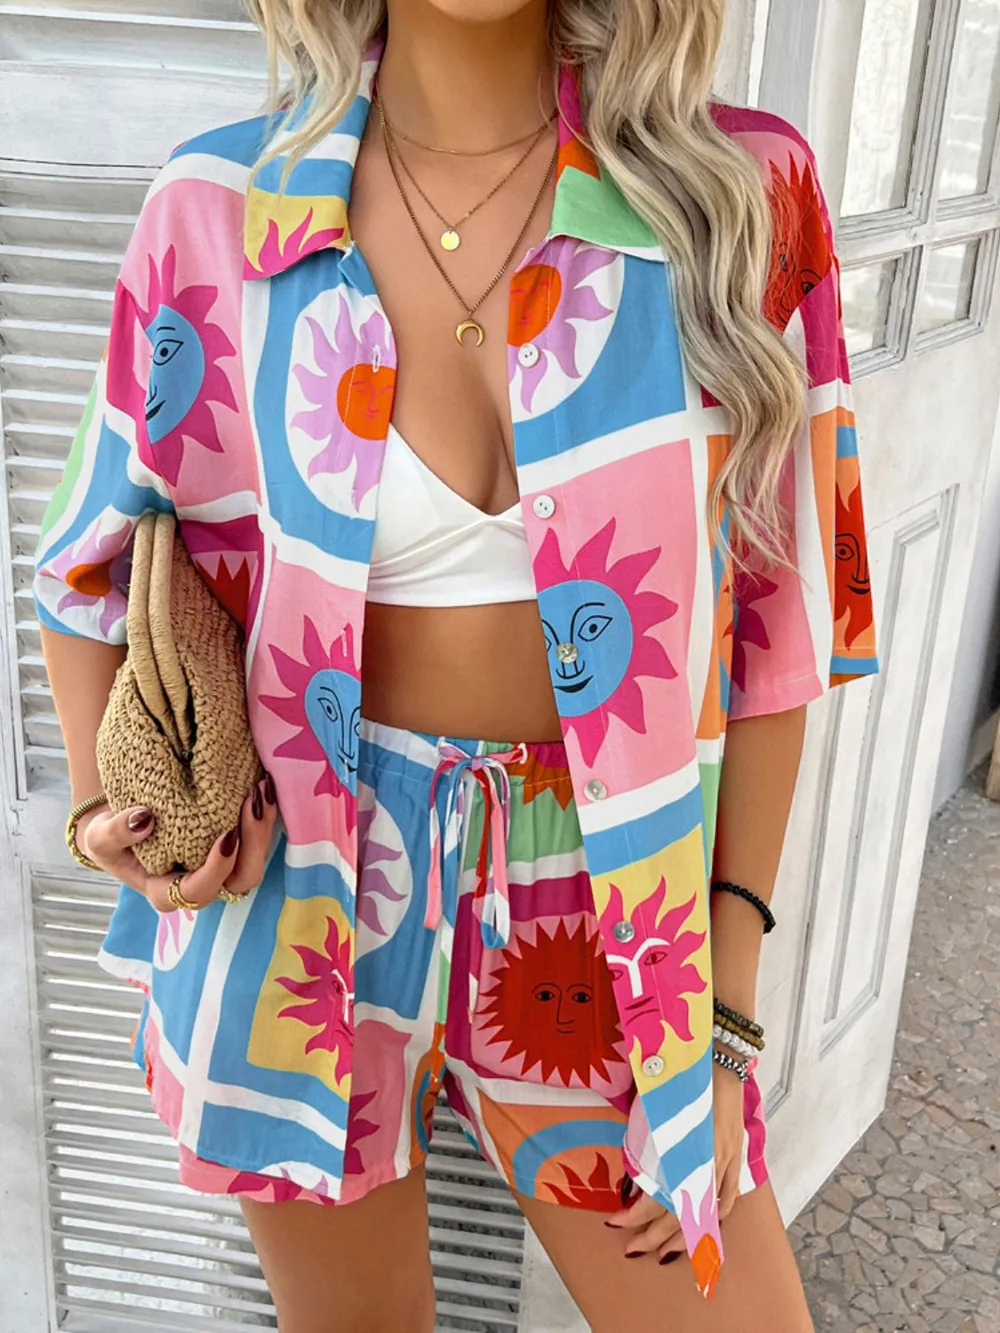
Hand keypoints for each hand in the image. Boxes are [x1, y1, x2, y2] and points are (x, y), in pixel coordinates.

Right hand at [77, 773, 278, 912]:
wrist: (122, 821)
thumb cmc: (111, 837)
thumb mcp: (99, 837)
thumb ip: (114, 834)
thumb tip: (143, 820)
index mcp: (169, 892)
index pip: (198, 891)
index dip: (216, 869)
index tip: (225, 835)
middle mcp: (201, 884)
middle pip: (240, 879)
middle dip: (254, 843)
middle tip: (252, 803)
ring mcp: (220, 866)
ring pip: (255, 858)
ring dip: (264, 826)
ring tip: (262, 788)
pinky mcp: (233, 844)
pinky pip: (257, 836)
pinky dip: (263, 813)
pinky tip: (262, 782)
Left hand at [603, 1061, 744, 1260]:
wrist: (718, 1054)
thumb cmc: (681, 1075)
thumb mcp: (653, 1107)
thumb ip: (645, 1140)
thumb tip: (630, 1172)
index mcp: (679, 1151)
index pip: (656, 1199)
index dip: (635, 1216)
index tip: (614, 1221)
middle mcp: (703, 1162)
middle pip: (679, 1214)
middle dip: (654, 1236)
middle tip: (632, 1249)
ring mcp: (723, 1160)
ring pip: (705, 1212)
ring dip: (684, 1236)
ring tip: (665, 1252)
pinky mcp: (735, 1153)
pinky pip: (729, 1195)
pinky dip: (716, 1216)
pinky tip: (704, 1229)